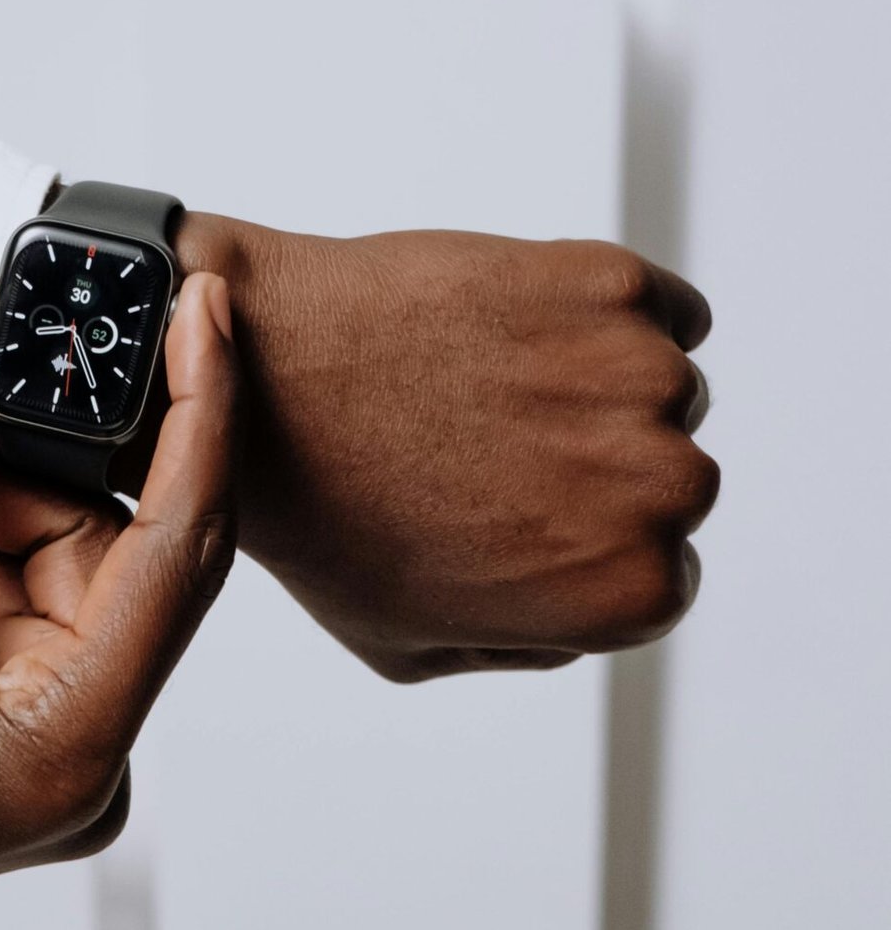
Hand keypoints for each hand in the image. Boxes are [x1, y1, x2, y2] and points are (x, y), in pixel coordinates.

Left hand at [173, 218, 717, 681]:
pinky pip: (656, 304)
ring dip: (594, 383)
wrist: (258, 378)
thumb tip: (584, 615)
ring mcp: (639, 374)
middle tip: (494, 445)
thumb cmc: (320, 513)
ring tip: (483, 386)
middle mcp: (660, 487)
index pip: (662, 570)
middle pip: (671, 475)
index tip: (519, 512)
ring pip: (658, 383)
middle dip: (596, 462)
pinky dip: (604, 312)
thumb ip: (528, 644)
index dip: (584, 542)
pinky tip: (514, 329)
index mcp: (628, 592)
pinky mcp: (608, 282)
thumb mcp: (414, 648)